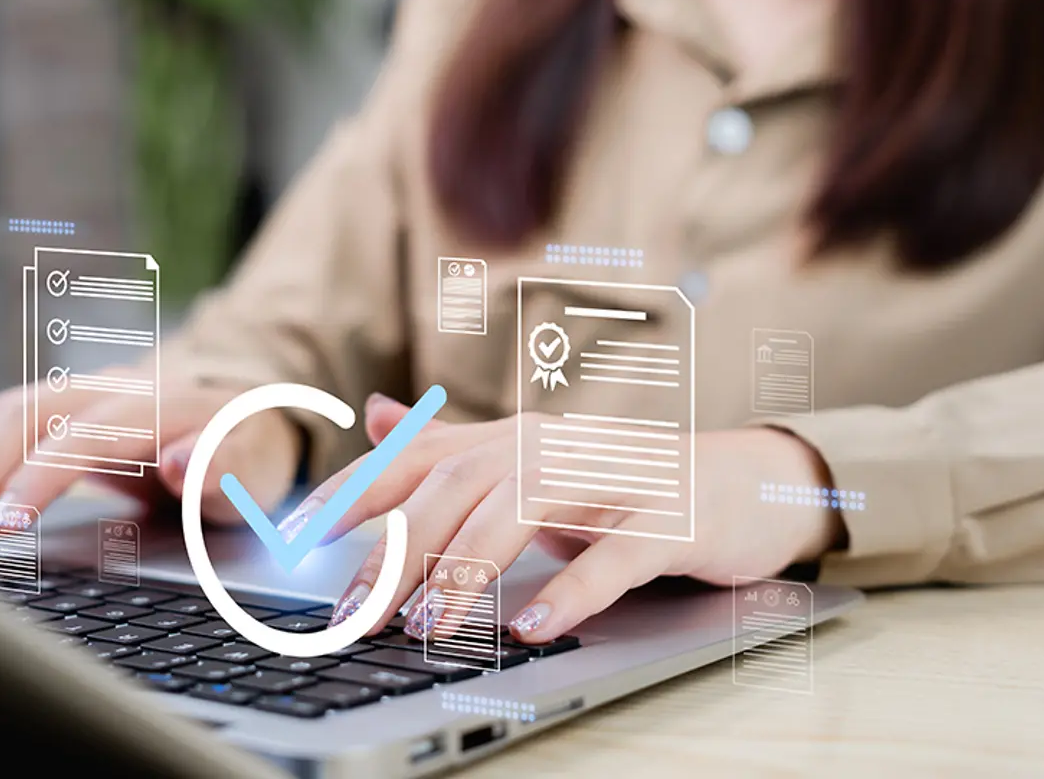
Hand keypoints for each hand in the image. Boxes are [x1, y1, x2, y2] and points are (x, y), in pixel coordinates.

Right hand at [0, 365, 301, 562]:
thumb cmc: (248, 452)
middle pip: (27, 416)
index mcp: (165, 401)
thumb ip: (223, 468)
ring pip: (0, 417)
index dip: (40, 476)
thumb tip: (177, 462)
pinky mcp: (54, 409)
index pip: (89, 432)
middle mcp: (113, 385)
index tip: (3, 525)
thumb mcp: (256, 470)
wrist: (244, 415)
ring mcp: (78, 392)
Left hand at [285, 394, 843, 642]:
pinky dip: (572, 591)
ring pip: (521, 514)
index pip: (420, 457)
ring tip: (425, 624)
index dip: (357, 491)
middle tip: (354, 614)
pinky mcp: (667, 522)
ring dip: (466, 569)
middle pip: (459, 488)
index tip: (300, 535)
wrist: (744, 480)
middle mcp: (554, 449)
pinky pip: (613, 556)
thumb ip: (453, 442)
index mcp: (516, 438)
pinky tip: (533, 627)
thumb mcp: (532, 458)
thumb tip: (374, 415)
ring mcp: (612, 482)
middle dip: (397, 551)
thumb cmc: (625, 479)